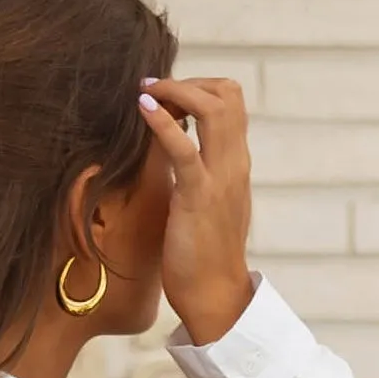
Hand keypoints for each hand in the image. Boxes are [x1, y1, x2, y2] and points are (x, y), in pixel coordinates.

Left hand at [139, 76, 256, 350]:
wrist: (215, 296)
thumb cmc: (204, 255)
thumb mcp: (206, 204)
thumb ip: (198, 175)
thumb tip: (175, 156)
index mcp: (236, 165)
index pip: (231, 102)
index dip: (199, 87)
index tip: (167, 94)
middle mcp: (235, 164)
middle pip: (228, 94)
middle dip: (189, 81)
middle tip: (154, 89)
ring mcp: (220, 178)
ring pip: (215, 108)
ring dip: (177, 90)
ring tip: (146, 92)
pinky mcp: (197, 196)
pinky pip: (184, 148)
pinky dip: (162, 121)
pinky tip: (142, 108)